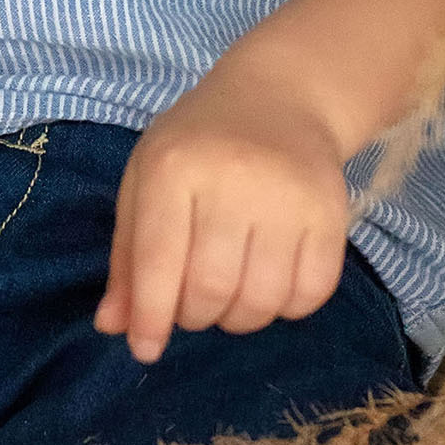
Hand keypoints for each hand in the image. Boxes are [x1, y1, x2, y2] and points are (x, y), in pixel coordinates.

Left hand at [97, 47, 352, 364]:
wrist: (280, 96)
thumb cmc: (200, 144)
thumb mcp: (146, 180)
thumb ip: (129, 255)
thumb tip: (113, 326)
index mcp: (173, 166)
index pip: (158, 261)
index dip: (149, 317)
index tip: (147, 348)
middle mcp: (232, 177)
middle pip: (209, 291)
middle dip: (195, 316)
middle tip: (195, 301)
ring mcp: (287, 195)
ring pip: (260, 302)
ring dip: (239, 318)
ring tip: (231, 291)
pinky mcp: (330, 212)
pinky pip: (309, 295)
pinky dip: (287, 308)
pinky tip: (272, 280)